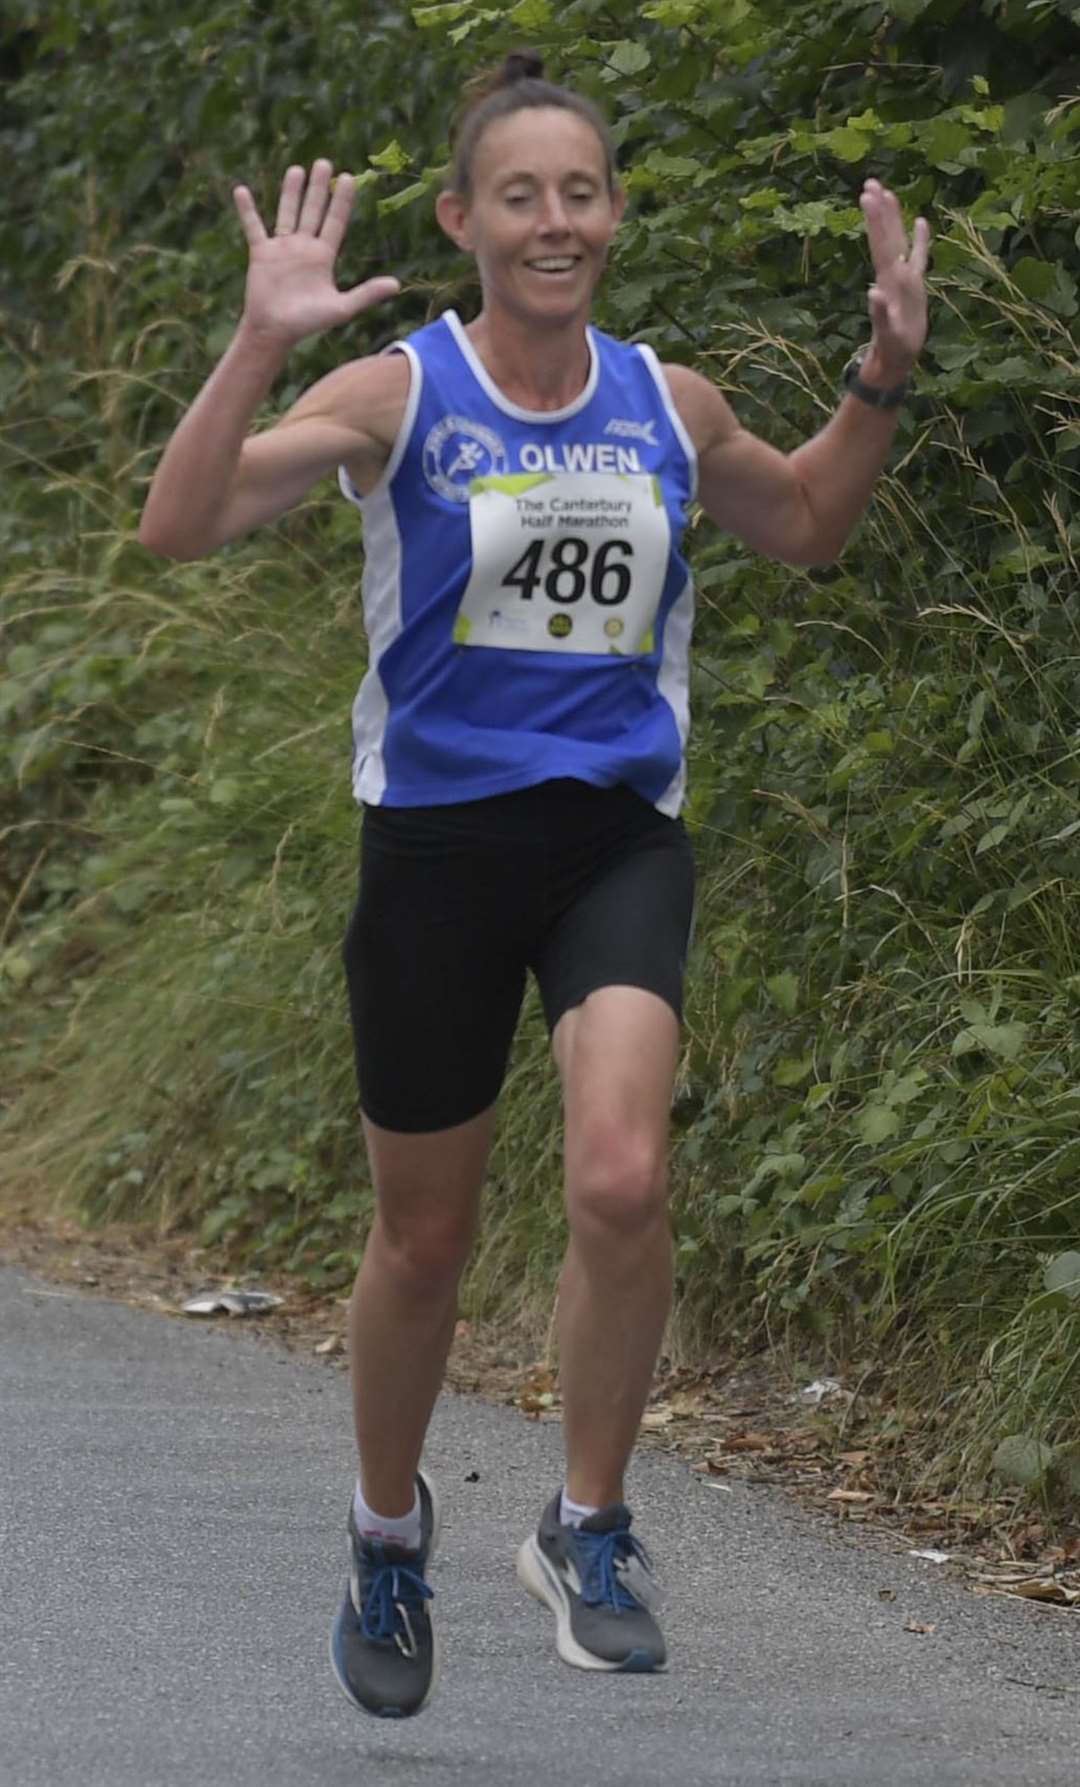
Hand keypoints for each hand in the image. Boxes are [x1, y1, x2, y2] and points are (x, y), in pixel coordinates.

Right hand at [232, 160, 399, 347]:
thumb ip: (366, 294)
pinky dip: (247, 210)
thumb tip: (396, 285)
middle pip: (313, 211)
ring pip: (288, 212)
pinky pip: (253, 227)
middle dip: (319, 188)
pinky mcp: (261, 253)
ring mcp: (282, 248)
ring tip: (297, 169)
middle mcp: (304, 248)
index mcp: (323, 257)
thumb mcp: (341, 308)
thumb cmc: (308, 323)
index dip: (342, 201)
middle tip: (325, 163)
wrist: (275, 332)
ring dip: (291, 192)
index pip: (335, 222)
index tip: (349, 177)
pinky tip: (241, 191)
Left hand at [859, 179, 930, 379]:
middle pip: (886, 236)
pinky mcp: (915, 285)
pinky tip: (921, 221)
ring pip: (898, 241)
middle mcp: (893, 274)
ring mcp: (903, 278)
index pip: (881, 244)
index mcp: (888, 281)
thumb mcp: (888, 334)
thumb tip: (873, 293)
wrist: (896, 358)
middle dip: (878, 210)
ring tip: (887, 192)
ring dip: (893, 218)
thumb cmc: (892, 349)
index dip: (875, 220)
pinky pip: (918, 256)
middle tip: (870, 182)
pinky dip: (919, 239)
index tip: (868, 195)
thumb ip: (880, 314)